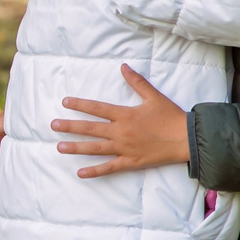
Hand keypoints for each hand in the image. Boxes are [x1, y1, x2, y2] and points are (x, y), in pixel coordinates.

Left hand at [52, 65, 190, 177]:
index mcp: (125, 115)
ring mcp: (124, 149)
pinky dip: (94, 171)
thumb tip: (123, 66)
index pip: (97, 108)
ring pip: (95, 149)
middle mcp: (121, 132)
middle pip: (90, 129)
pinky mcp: (131, 162)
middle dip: (70, 127)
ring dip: (76, 148)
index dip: (80, 105)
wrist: (187, 139)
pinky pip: (109, 168)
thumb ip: (136, 82)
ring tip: (59, 147)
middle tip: (53, 125)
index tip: (65, 102)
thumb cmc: (171, 117)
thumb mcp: (154, 96)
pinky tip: (80, 173)